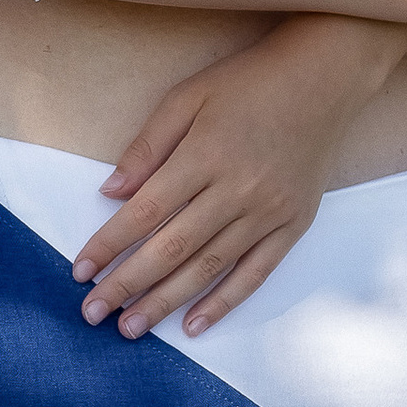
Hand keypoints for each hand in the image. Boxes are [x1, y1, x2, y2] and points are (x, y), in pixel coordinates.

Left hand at [74, 26, 368, 338]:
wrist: (325, 78)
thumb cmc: (249, 83)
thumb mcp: (188, 96)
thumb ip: (148, 146)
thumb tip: (110, 192)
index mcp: (204, 155)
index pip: (145, 212)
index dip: (109, 245)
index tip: (80, 271)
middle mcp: (236, 190)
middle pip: (172, 249)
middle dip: (127, 285)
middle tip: (93, 314)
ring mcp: (268, 212)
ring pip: (209, 268)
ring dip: (166, 302)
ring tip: (131, 328)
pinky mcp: (293, 225)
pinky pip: (255, 273)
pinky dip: (224, 302)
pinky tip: (194, 325)